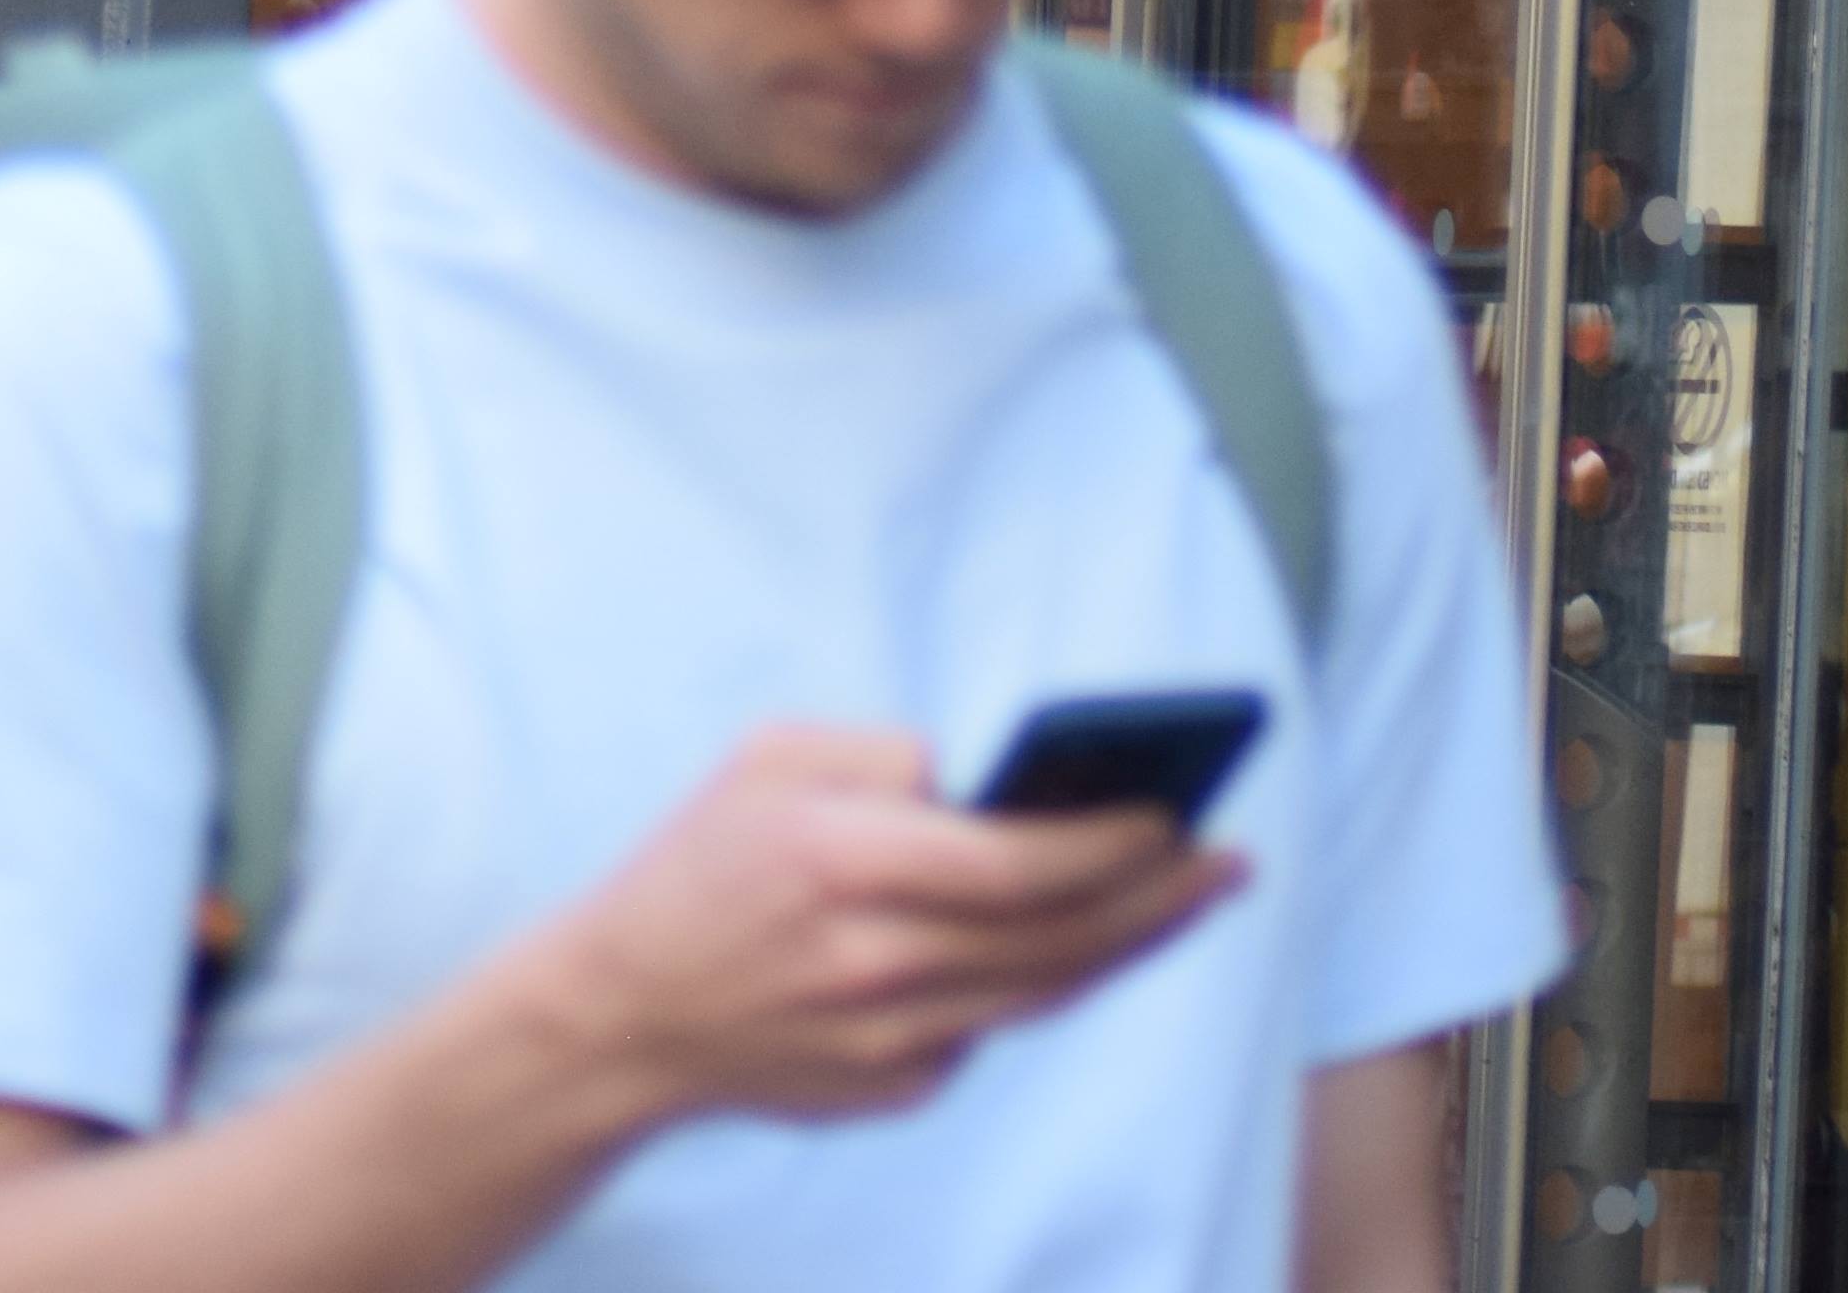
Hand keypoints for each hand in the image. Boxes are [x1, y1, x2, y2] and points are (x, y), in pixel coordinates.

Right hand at [534, 724, 1239, 1125]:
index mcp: (844, 865)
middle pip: (1059, 938)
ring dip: (1134, 945)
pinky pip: (995, 1027)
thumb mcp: (768, 761)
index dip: (1113, 844)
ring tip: (1196, 896)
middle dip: (1161, 897)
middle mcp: (875, 964)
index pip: (1020, 865)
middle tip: (1231, 861)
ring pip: (1047, 993)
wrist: (616, 1023)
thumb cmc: (694, 869)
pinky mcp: (892, 1091)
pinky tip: (1092, 940)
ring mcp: (887, 1043)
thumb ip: (883, 757)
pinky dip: (1046, 981)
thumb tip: (985, 782)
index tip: (1177, 813)